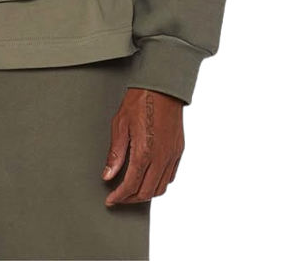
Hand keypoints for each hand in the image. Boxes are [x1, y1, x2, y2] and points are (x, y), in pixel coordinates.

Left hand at [101, 87, 184, 205]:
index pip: (131, 185)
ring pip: (161, 188)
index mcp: (145, 152)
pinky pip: (170, 176)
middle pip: (147, 192)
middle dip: (131, 199)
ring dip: (145, 193)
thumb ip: (115, 154)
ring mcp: (172, 155)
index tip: (110, 200)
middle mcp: (161, 157)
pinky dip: (158, 183)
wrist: (162, 87)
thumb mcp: (120, 125)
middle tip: (118, 197)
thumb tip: (108, 175)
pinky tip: (147, 177)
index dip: (119, 196)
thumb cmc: (139, 101)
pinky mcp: (178, 150)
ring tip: (131, 190)